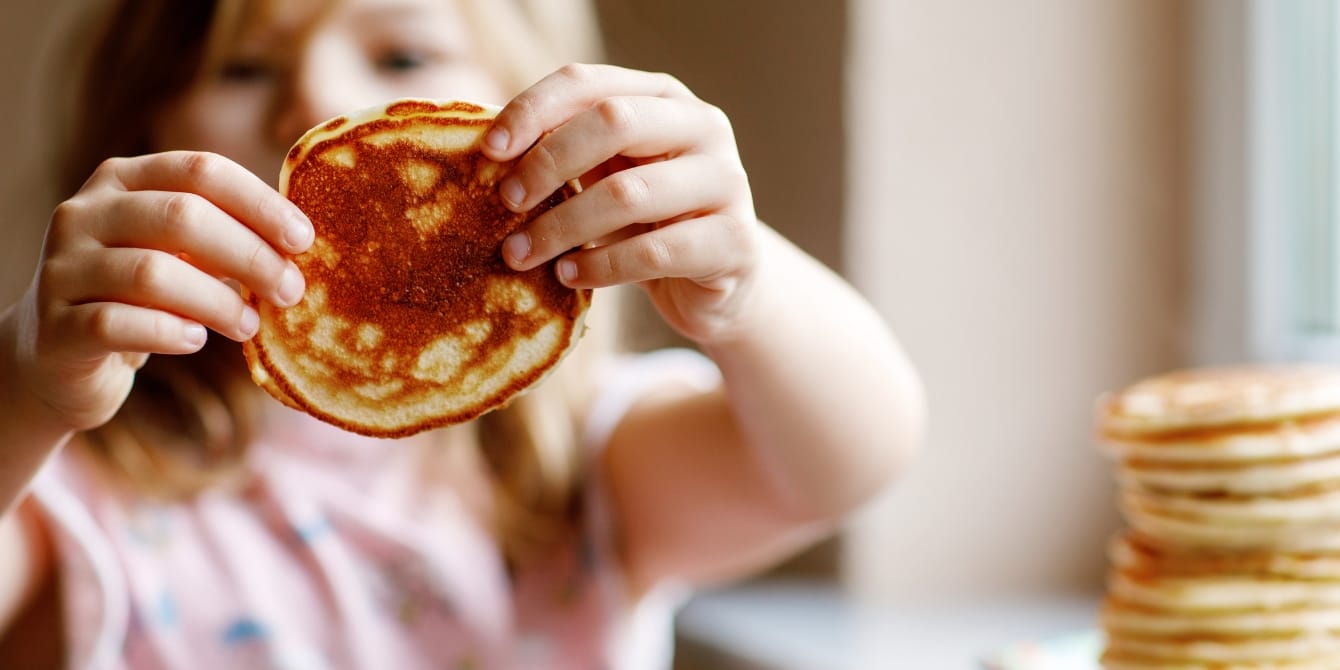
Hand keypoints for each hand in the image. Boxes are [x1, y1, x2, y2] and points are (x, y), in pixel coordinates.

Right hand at [9, 151, 311, 431]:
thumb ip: (226, 235)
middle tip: (290, 291)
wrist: (58, 356)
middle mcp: (84, 213)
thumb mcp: (179, 252)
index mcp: (122, 180)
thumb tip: (302, 243)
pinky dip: (169, 332)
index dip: (260, 203)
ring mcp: (62, 268)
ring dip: (217, 302)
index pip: (201, 170)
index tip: (304, 241)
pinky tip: (196, 340)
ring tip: (248, 325)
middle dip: (250, 255)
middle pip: (182, 216)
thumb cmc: (141, 296)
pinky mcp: (55, 327)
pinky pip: (118, 323)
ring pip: (152, 273)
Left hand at [482, 64, 760, 343]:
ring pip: (630, 193)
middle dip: (548, 162)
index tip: (489, 151)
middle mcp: (704, 128)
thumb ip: (566, 155)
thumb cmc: (647, 223)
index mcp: (664, 98)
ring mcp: (727, 183)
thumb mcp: (607, 177)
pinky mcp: (736, 243)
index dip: (533, 109)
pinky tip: (569, 276)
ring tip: (521, 254)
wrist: (717, 285)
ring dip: (562, 226)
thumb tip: (487, 152)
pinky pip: (656, 251)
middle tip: (506, 202)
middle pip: (614, 121)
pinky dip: (601, 266)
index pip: (589, 83)